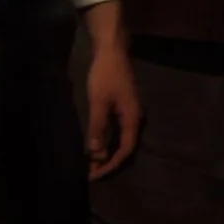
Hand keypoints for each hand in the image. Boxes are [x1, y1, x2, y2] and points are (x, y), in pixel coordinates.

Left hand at [84, 40, 141, 179]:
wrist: (111, 48)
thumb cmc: (105, 74)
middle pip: (124, 146)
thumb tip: (95, 153)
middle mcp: (134, 117)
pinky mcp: (121, 105)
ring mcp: (128, 111)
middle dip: (107, 161)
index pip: (125, 150)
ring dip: (105, 150)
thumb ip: (98, 127)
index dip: (111, 164)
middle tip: (90, 173)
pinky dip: (105, 138)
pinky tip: (95, 142)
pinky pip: (115, 128)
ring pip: (119, 138)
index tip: (95, 175)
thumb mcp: (99, 101)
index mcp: (132, 118)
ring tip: (90, 162)